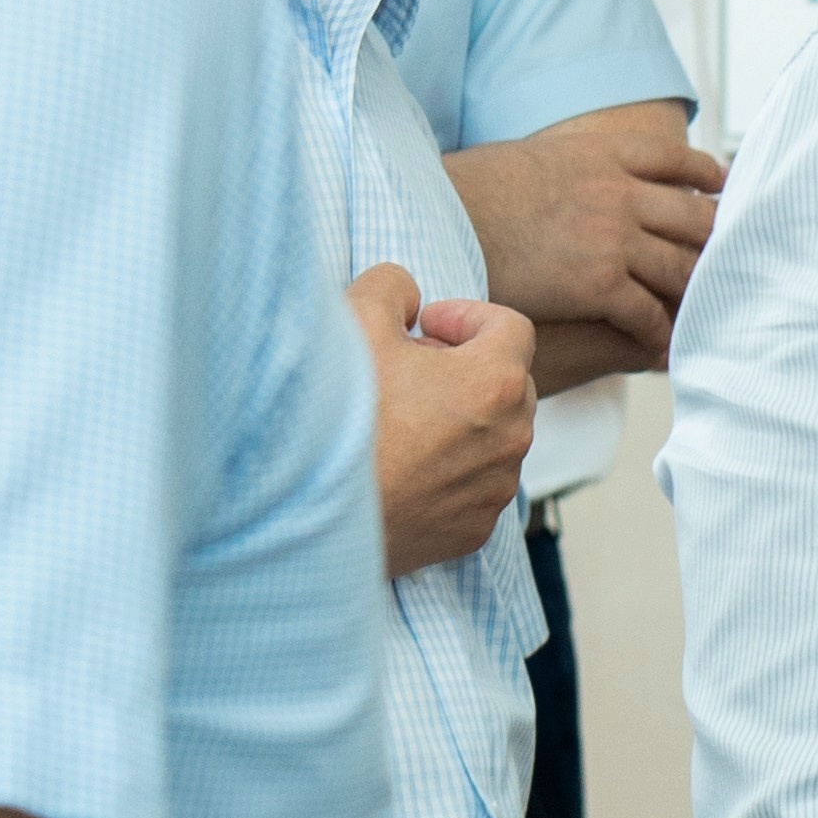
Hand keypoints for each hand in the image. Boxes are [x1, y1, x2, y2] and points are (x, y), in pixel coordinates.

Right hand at [349, 265, 541, 575]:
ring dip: (460, 419)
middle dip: (466, 367)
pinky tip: (400, 463)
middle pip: (509, 383)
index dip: (467, 316)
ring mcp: (493, 491)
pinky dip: (450, 468)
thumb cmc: (336, 416)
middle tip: (410, 367)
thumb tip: (408, 296)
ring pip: (494, 437)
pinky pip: (475, 485)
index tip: (425, 326)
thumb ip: (392, 286)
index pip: (512, 328)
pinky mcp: (472, 531)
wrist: (305, 510)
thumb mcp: (354, 319)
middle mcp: (510, 440)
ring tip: (401, 416)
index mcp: (496, 384)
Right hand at [443, 104, 726, 357]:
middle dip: (717, 244)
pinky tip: (664, 348)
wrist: (441, 214)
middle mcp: (622, 191)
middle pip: (696, 217)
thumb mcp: (536, 155)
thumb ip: (573, 165)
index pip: (680, 162)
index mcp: (607, 153)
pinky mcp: (600, 282)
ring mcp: (615, 235)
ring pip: (682, 268)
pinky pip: (649, 312)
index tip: (725, 196)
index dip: (709, 181)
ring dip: (696, 294)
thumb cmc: (471, 190)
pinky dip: (661, 333)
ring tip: (709, 315)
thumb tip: (572, 176)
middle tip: (734, 268)